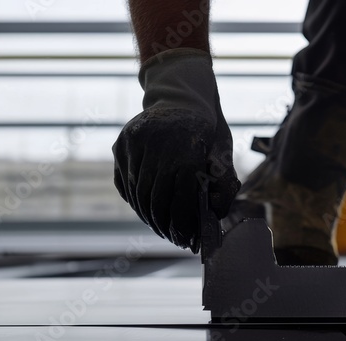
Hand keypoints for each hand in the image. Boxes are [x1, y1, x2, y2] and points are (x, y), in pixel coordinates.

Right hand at [113, 48, 240, 252]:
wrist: (180, 95)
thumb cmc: (206, 130)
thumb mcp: (224, 151)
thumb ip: (224, 182)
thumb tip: (214, 213)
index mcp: (187, 148)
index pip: (180, 199)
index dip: (182, 224)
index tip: (186, 240)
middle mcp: (157, 145)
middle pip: (155, 200)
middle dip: (164, 225)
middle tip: (174, 239)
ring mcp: (135, 143)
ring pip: (137, 194)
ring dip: (147, 217)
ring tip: (161, 228)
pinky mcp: (121, 144)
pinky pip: (123, 183)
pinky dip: (134, 202)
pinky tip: (146, 212)